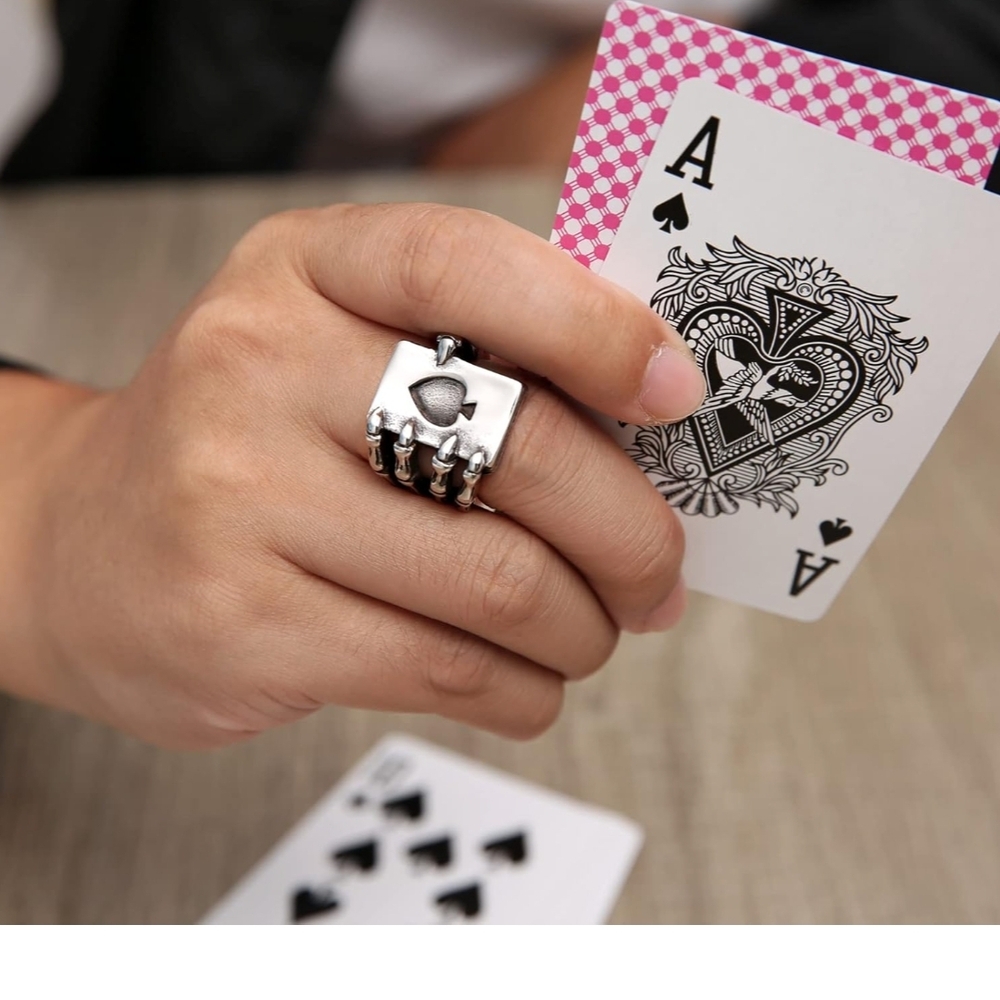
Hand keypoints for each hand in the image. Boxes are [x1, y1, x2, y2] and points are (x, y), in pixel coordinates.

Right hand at [0, 204, 704, 748]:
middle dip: (631, 534)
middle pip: (521, 450)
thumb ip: (475, 356)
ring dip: (584, 627)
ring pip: (499, 583)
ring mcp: (242, 502)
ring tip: (590, 634)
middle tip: (657, 574)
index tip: (676, 394)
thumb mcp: (335, 345)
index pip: (470, 266)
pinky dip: (524, 688)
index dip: (599, 330)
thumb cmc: (249, 441)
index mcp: (302, 271)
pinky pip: (445, 669)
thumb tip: (647, 417)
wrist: (83, 545)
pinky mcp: (243, 626)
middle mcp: (261, 368)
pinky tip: (527, 681)